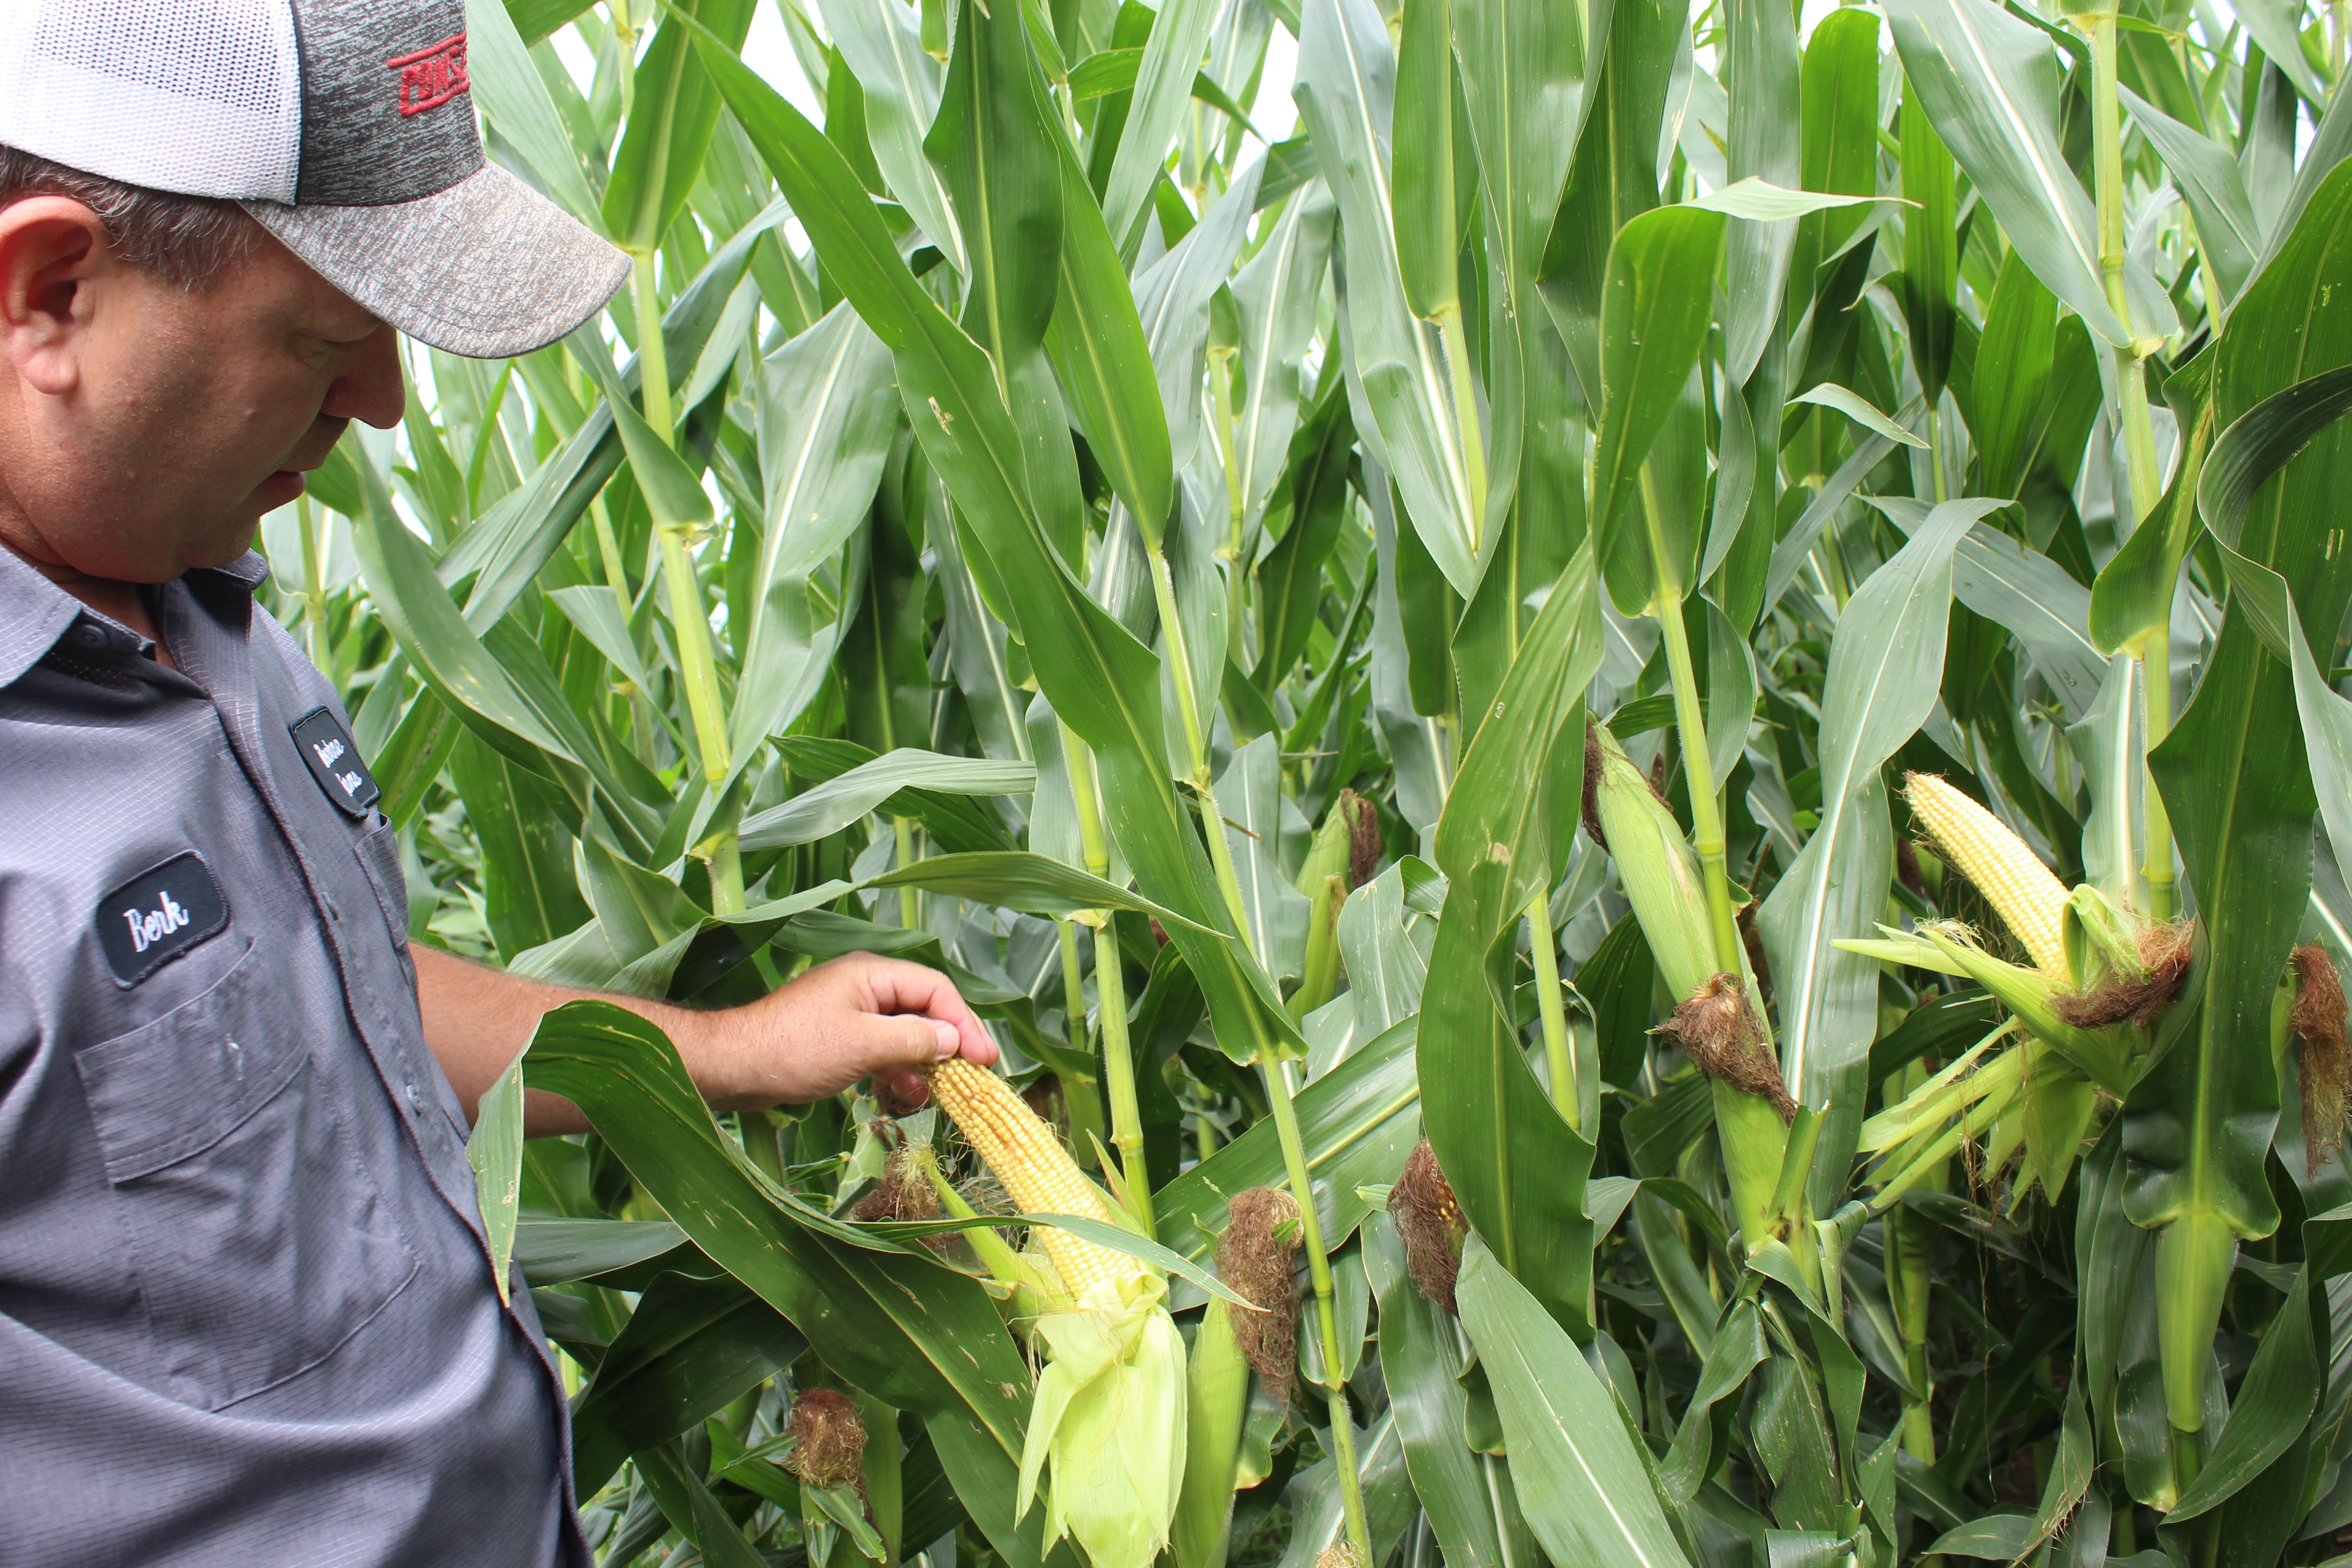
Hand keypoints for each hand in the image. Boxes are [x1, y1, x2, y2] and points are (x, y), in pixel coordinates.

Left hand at [693, 952, 997, 1110]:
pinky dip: (897, 1070)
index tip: (984, 1059)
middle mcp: (865, 985)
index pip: (936, 989)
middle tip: (972, 1077)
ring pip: (904, 1033)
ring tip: (934, 1094)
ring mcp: (850, 1012)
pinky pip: (881, 1049)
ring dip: (922, 1063)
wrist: (733, 1067)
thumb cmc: (795, 1049)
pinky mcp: (839, 1037)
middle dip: (948, 1045)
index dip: (965, 1023)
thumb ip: (914, 1040)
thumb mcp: (864, 1045)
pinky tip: (903, 1093)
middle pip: (923, 1009)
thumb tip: (952, 1040)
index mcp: (872, 973)